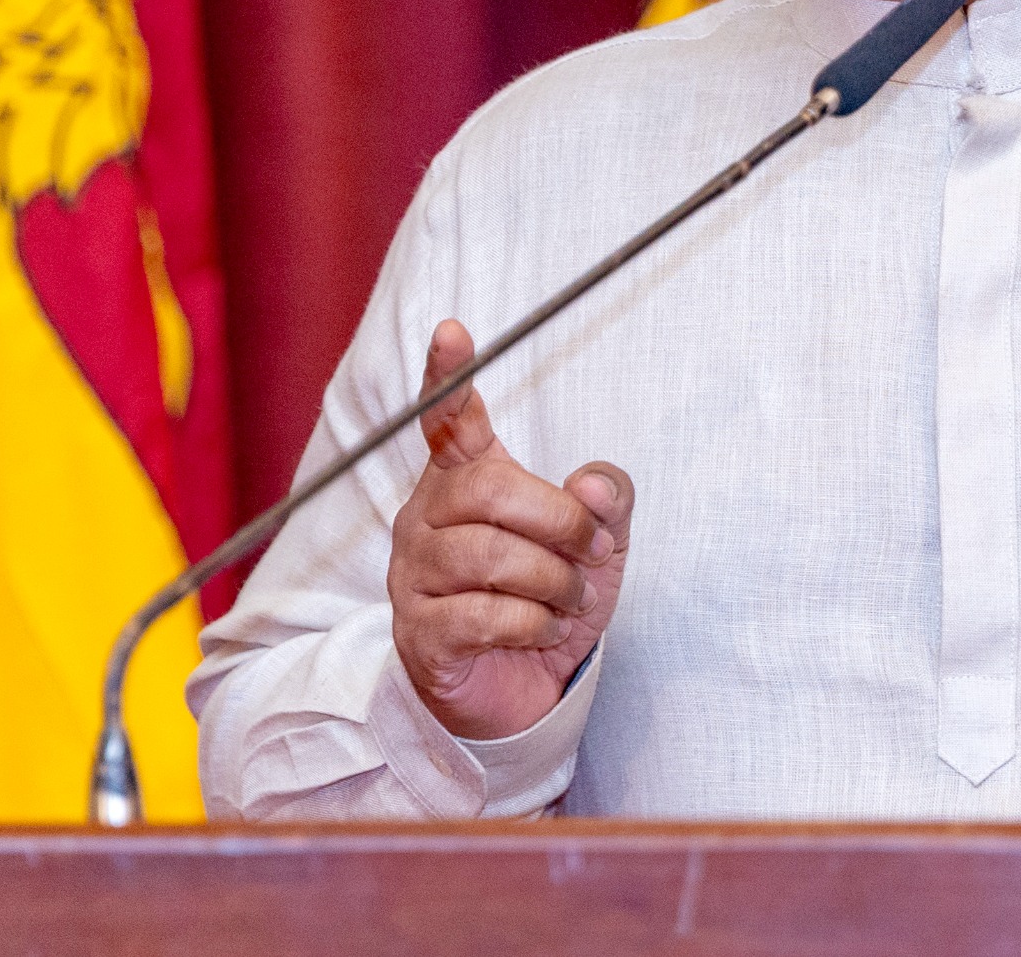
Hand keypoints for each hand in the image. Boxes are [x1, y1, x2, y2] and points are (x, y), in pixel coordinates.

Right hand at [386, 319, 633, 740]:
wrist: (521, 691)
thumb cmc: (548, 597)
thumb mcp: (596, 544)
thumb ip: (605, 501)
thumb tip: (592, 482)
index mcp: (464, 477)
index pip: (448, 417)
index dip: (449, 375)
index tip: (453, 330)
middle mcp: (427, 516)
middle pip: (488, 488)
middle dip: (559, 519)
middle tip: (594, 550)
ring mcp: (414, 574)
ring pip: (489, 554)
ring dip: (553, 580)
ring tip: (571, 599)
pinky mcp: (420, 632)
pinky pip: (484, 614)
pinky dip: (534, 623)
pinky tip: (543, 629)